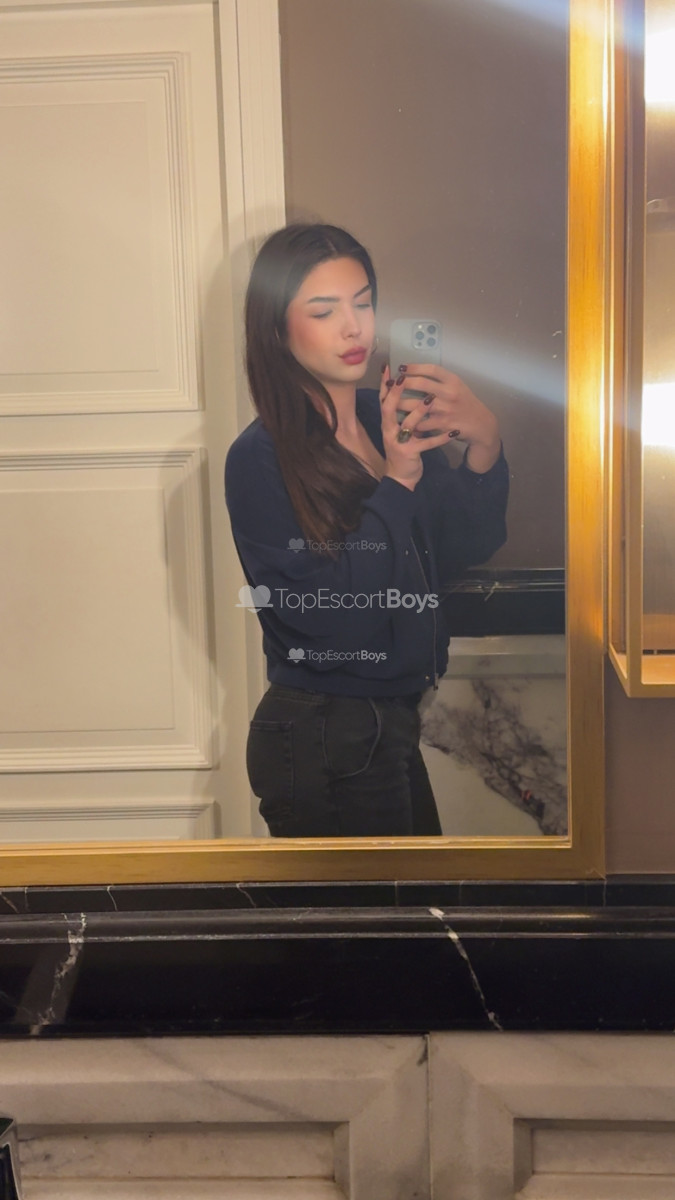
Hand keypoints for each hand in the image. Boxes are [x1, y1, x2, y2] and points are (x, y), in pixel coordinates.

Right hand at [379, 365, 455, 489]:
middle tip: (404, 378)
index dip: (385, 384)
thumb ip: (400, 414)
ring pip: (408, 425)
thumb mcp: (397, 430)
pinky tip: (452, 432)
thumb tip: (404, 391)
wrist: (400, 476)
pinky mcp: (410, 454)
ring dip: (419, 411)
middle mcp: (389, 431)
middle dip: (396, 393)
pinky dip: (439, 438)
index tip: (388, 368)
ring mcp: (398, 443)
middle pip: (389, 408)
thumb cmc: (402, 449)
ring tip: (430, 399)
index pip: (383, 400)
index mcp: (387, 423)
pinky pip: (426, 444)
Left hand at [392, 363, 501, 472]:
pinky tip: (400, 420)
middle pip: (421, 384)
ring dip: (400, 403)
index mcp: (453, 381)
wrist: (480, 425)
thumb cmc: (466, 403)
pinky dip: (409, 422)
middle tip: (390, 383)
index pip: (431, 369)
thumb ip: (441, 380)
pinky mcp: (442, 425)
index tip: (401, 367)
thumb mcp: (458, 386)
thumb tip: (416, 373)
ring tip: (388, 401)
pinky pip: (420, 423)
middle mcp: (450, 393)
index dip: (414, 367)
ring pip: (416, 404)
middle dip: (402, 383)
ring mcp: (445, 410)